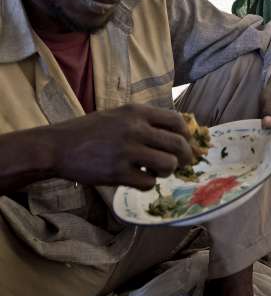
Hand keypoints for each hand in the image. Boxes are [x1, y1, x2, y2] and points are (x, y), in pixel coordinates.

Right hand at [52, 104, 192, 189]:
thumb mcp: (119, 116)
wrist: (58, 146)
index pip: (177, 121)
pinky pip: (148, 182)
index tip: (186, 145)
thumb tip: (178, 135)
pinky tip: (137, 179)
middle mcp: (135, 128)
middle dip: (185, 158)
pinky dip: (147, 184)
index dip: (187, 136)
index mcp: (137, 112)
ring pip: (168, 165)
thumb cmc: (89, 131)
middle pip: (178, 145)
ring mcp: (127, 151)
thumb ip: (145, 122)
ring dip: (166, 171)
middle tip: (182, 165)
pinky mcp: (118, 173)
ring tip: (155, 171)